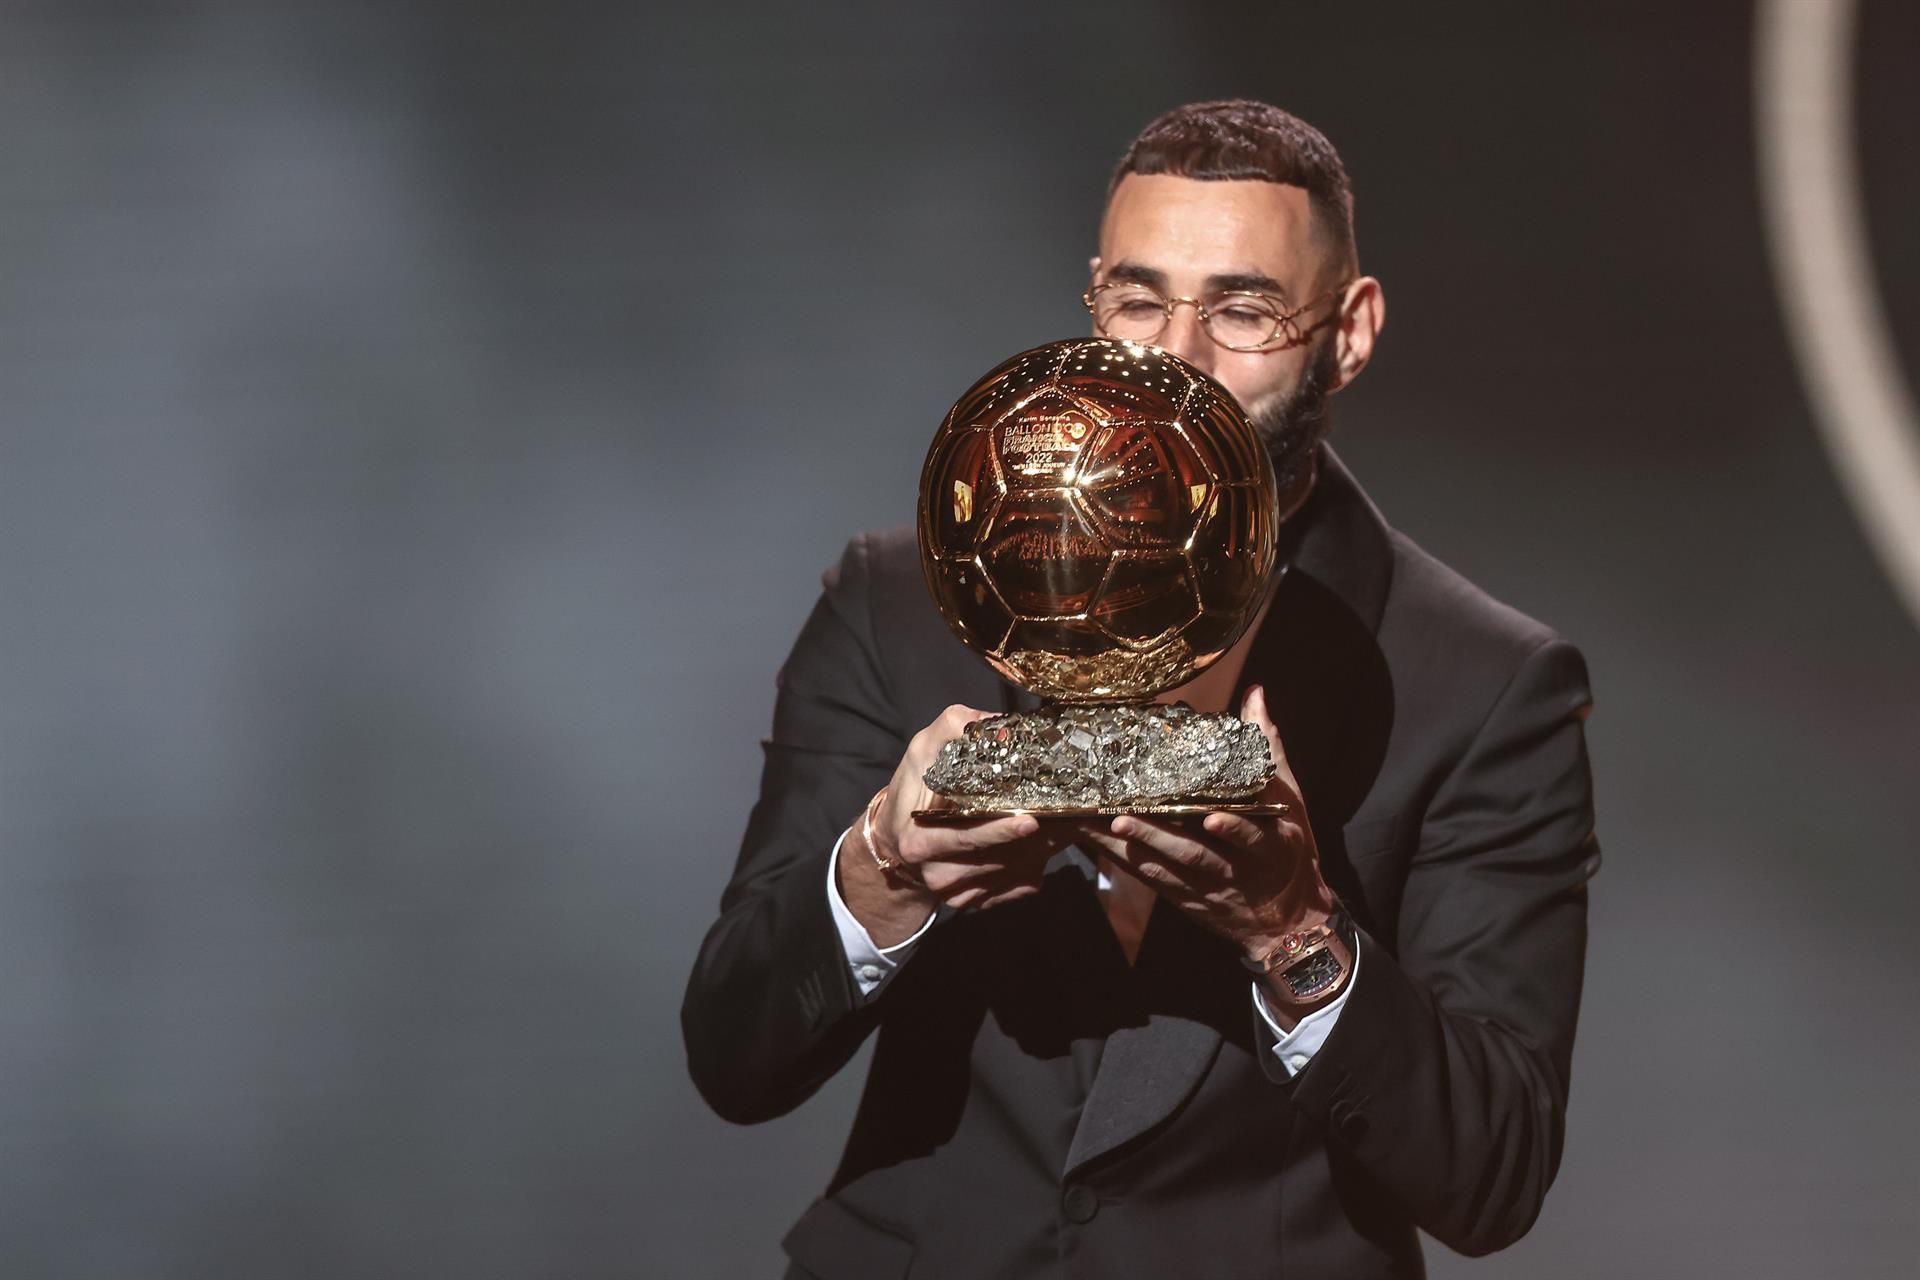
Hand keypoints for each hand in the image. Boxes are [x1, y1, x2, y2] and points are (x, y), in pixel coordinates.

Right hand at [840, 704, 1074, 945]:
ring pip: (1012, 874)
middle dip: (1036, 841)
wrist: (896, 838)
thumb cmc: (911, 790)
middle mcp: (937, 874)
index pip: (965, 839)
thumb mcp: (921, 751)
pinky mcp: (975, 902)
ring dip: (1042, 852)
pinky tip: (1045, 847)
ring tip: (1066, 826)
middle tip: (1068, 819)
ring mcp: (956, 893)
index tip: (1032, 821)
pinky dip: (1035, 868)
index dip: (999, 831)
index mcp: (920, 842)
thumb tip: (1000, 727)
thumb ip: (954, 729)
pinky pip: (1017, 888)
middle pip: (997, 860)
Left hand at [1076, 686, 1336, 968]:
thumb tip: (1255, 694)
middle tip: (1122, 819)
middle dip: (1157, 839)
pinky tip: (1095, 842)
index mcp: (1269, 844)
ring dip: (1130, 848)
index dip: (1233, 831)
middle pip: (1193, 855)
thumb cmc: (1287, 848)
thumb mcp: (1289, 799)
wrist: (1286, 921)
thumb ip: (1268, 748)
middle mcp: (1236, 870)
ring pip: (1165, 869)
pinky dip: (1123, 861)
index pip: (1252, 837)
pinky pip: (1151, 879)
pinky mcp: (1185, 898)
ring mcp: (1207, 887)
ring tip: (1097, 827)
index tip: (1213, 820)